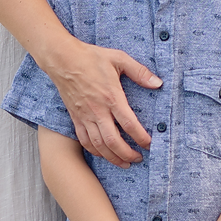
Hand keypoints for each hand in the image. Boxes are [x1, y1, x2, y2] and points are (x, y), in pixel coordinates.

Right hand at [47, 40, 158, 167]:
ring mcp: (85, 116)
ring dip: (112, 157)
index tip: (150, 145)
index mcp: (111, 97)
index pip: (129, 124)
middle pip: (113, 141)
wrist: (62, 59)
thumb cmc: (91, 57)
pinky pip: (84, 140)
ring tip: (125, 163)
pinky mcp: (76, 118)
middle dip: (128, 154)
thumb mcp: (119, 58)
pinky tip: (104, 154)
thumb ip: (140, 71)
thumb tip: (158, 83)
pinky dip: (95, 151)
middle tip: (139, 158)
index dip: (142, 138)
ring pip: (98, 145)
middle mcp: (98, 110)